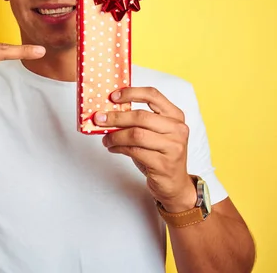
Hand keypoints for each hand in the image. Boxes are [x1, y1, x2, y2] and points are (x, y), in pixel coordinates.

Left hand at [94, 87, 196, 212]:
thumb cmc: (160, 154)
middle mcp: (177, 129)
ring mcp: (173, 147)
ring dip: (115, 136)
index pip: (153, 95)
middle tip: (99, 119)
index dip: (131, 93)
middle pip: (141, 116)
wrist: (174, 183)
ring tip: (105, 139)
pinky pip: (134, 151)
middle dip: (116, 117)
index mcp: (175, 115)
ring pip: (136, 135)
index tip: (113, 96)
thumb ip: (139, 120)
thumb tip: (109, 112)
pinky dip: (119, 148)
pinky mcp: (163, 164)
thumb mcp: (154, 133)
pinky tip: (113, 148)